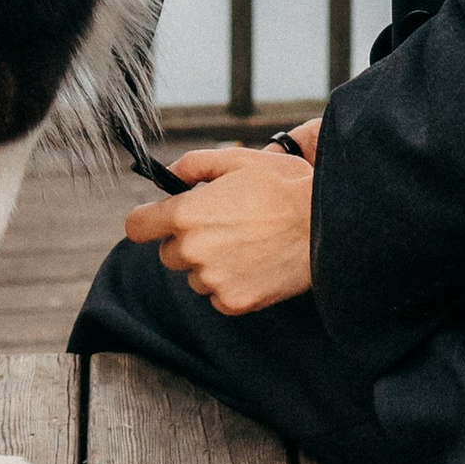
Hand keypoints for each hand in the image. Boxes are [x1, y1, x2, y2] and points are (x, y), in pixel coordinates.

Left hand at [124, 123, 318, 314]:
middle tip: (222, 226)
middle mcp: (192, 250)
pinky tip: (255, 264)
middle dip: (186, 240)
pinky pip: (218, 296)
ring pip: (194, 276)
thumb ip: (193, 165)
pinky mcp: (233, 303)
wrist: (327, 224)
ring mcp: (212, 280)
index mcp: (186, 214)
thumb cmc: (283, 187)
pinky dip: (230, 284)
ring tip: (246, 243)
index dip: (146, 221)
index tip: (156, 220)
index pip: (137, 227)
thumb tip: (168, 176)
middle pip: (168, 253)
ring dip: (209, 264)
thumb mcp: (237, 160)